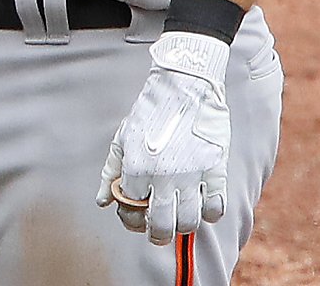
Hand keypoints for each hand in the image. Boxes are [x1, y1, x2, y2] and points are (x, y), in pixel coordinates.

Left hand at [98, 32, 231, 244]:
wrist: (186, 85)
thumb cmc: (151, 111)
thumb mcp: (122, 137)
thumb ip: (111, 171)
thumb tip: (102, 202)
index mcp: (137, 166)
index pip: (131, 208)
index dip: (130, 215)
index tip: (134, 215)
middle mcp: (163, 175)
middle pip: (160, 224)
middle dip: (155, 234)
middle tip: (156, 232)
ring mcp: (192, 174)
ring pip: (188, 222)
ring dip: (181, 227)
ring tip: (177, 220)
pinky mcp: (216, 170)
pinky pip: (215, 208)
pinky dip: (209, 214)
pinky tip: (201, 206)